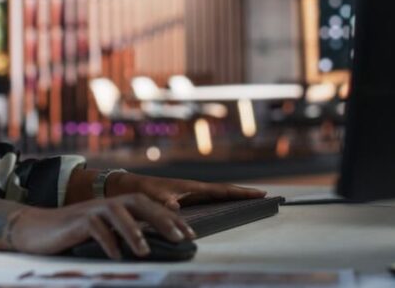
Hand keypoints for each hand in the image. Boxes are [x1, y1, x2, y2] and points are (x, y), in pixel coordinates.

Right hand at [9, 193, 194, 259]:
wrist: (33, 229)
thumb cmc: (70, 236)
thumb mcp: (100, 235)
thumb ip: (120, 236)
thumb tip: (150, 249)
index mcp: (114, 207)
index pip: (147, 206)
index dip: (169, 217)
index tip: (190, 234)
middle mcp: (104, 204)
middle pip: (137, 202)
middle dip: (162, 218)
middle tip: (182, 237)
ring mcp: (89, 210)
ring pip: (116, 211)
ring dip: (133, 230)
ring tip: (145, 251)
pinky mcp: (74, 221)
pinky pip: (94, 226)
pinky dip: (107, 240)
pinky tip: (116, 256)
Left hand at [107, 173, 265, 209]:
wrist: (130, 187)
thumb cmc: (142, 191)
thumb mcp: (153, 197)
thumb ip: (164, 202)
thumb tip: (175, 208)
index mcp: (192, 187)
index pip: (222, 190)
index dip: (241, 193)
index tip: (260, 193)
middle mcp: (195, 189)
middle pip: (225, 191)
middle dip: (243, 193)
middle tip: (264, 196)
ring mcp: (191, 193)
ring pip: (218, 195)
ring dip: (234, 197)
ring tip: (252, 201)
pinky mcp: (186, 199)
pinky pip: (209, 200)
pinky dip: (222, 201)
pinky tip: (226, 207)